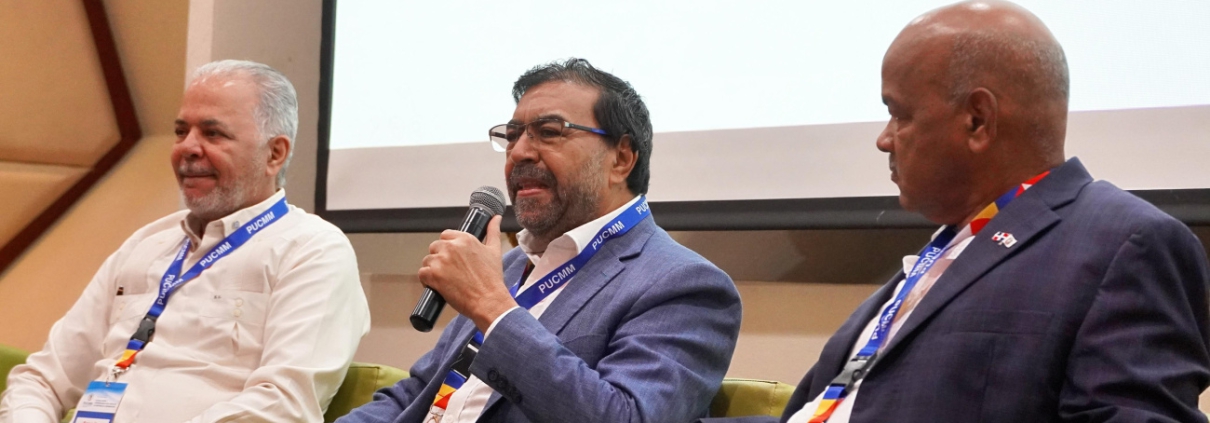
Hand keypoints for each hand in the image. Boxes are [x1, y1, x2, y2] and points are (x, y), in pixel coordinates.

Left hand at [418, 215, 516, 331]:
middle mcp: (451, 247)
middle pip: (435, 247)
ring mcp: (441, 261)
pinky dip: (427, 281)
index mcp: (465, 239)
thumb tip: (496, 218)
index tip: (453, 258)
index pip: (445, 235)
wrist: (488, 300)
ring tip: (445, 280)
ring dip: (433, 270)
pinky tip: (438, 286)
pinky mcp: (433, 275)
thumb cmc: (492, 279)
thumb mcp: (494, 251)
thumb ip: (493, 231)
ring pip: (427, 260)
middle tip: (450, 272)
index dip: (447, 247)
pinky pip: (422, 273)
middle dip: (440, 258)